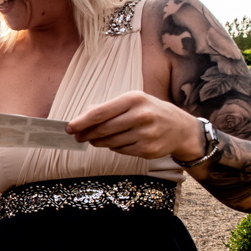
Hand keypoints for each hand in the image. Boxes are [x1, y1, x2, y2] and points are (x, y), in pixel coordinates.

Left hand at [66, 91, 204, 160]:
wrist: (181, 129)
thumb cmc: (151, 111)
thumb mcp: (133, 102)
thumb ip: (107, 107)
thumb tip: (82, 116)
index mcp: (134, 99)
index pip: (100, 112)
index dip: (81, 122)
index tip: (69, 127)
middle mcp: (141, 116)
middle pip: (103, 129)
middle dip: (86, 134)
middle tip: (77, 136)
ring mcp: (145, 134)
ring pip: (110, 141)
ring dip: (98, 141)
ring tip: (94, 139)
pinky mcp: (148, 149)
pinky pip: (120, 150)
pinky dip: (113, 147)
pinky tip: (115, 142)